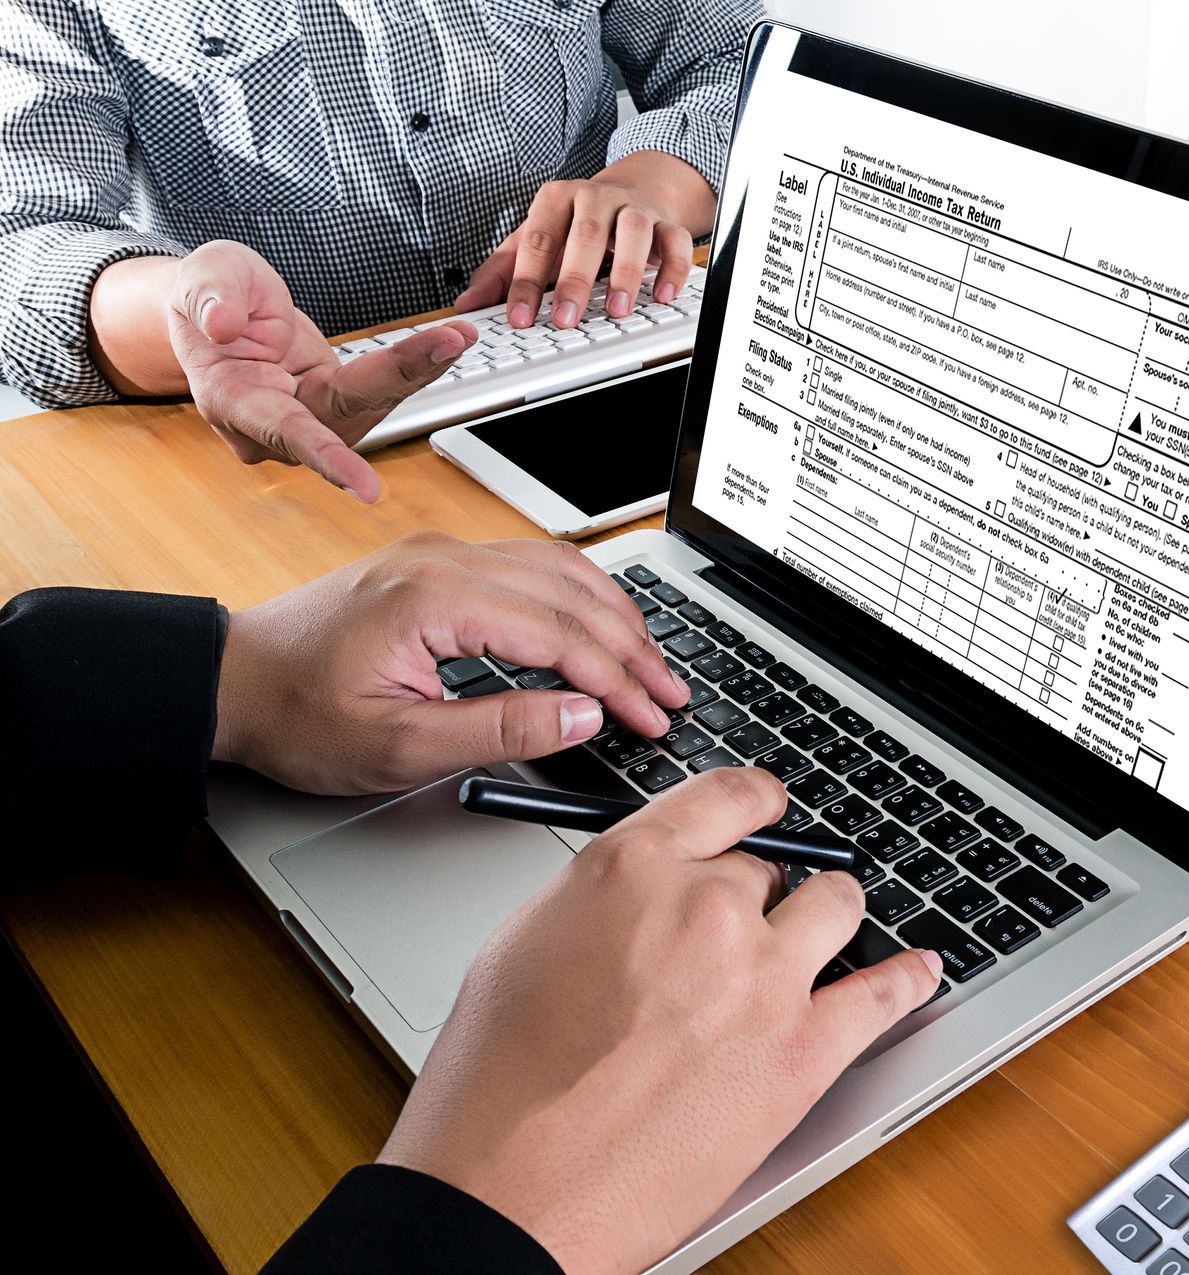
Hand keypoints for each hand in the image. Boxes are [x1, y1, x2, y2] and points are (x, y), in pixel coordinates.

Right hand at [167, 241, 476, 502]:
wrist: (222, 310)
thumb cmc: (209, 297)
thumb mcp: (202, 275)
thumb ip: (209, 297)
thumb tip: (222, 325)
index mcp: (232, 400)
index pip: (283, 431)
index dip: (325, 457)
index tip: (368, 489)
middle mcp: (276, 424)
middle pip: (347, 412)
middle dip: (401, 375)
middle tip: (450, 342)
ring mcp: (313, 418)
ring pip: (374, 403)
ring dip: (420, 369)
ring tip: (458, 334)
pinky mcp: (341, 404)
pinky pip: (384, 389)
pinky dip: (418, 366)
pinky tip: (451, 342)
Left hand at [212, 531, 686, 794]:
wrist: (230, 682)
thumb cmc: (297, 716)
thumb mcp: (399, 748)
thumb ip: (501, 729)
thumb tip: (583, 714)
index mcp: (437, 597)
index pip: (561, 635)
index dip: (619, 681)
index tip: (652, 719)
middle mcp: (445, 559)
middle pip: (573, 595)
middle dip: (633, 649)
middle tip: (671, 696)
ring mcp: (442, 553)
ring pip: (559, 569)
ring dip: (614, 616)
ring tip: (651, 664)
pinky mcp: (437, 562)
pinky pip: (531, 564)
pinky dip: (580, 597)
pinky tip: (601, 623)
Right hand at [378, 768, 942, 1273]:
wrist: (513, 1191)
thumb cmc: (499, 1084)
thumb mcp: (526, 943)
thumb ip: (605, 897)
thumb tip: (648, 885)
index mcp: (632, 867)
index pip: (726, 796)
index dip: (756, 803)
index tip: (767, 810)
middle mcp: (707, 907)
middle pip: (771, 869)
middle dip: (758, 898)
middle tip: (739, 936)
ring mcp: (765, 978)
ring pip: (836, 904)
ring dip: (827, 917)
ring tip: (822, 935)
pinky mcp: (805, 1051)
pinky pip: (885, 992)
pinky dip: (906, 976)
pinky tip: (917, 968)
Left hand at [457, 150, 715, 328]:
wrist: (632, 190)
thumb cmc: (577, 223)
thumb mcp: (535, 239)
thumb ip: (502, 271)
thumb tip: (467, 304)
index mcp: (556, 199)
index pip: (537, 240)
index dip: (526, 281)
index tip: (519, 318)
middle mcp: (595, 198)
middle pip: (586, 235)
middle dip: (575, 280)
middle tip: (565, 319)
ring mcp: (634, 208)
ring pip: (634, 233)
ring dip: (627, 274)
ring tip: (617, 310)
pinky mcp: (667, 223)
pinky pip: (676, 242)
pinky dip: (672, 269)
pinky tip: (663, 296)